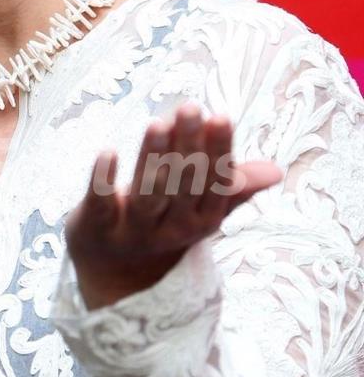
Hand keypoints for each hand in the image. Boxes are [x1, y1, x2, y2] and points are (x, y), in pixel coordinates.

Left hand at [65, 102, 281, 309]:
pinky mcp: (99, 227)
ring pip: (148, 195)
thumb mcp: (201, 207)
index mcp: (203, 220)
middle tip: (189, 108)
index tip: (220, 116)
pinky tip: (108, 152)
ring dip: (152, 158)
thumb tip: (276, 171)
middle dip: (187, 145)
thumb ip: (233, 187)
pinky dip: (104, 179)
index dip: (218, 151)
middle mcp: (173, 229)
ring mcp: (135, 231)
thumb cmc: (165, 220)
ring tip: (157, 123)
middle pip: (183, 185)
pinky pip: (102, 204)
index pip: (216, 184)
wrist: (114, 268)